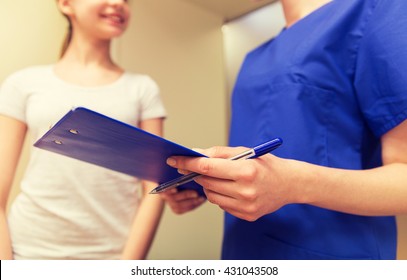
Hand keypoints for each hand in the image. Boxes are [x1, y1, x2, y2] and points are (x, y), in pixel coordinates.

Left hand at [167, 146, 301, 220]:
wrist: (290, 184)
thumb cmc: (266, 164)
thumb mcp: (245, 152)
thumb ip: (219, 153)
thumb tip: (195, 154)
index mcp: (246, 171)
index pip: (207, 167)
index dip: (188, 163)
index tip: (174, 160)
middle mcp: (246, 191)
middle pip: (207, 182)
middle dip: (198, 173)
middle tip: (195, 167)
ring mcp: (246, 206)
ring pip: (211, 196)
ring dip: (208, 185)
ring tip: (219, 178)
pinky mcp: (247, 216)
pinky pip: (221, 205)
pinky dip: (220, 195)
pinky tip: (229, 188)